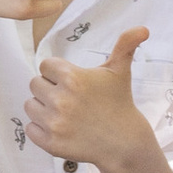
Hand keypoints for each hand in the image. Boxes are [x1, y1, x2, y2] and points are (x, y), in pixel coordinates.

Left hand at [26, 29, 151, 167]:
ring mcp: (54, 124)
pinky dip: (41, 128)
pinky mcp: (50, 143)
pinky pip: (30, 128)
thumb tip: (143, 28)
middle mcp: (61, 100)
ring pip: (30, 105)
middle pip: (34, 84)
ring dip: (42, 108)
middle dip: (49, 89)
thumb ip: (125, 45)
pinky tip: (60, 127)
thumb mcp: (120, 71)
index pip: (45, 66)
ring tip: (63, 112)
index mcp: (73, 78)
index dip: (57, 72)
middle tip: (68, 98)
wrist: (124, 142)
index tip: (71, 82)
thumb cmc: (119, 102)